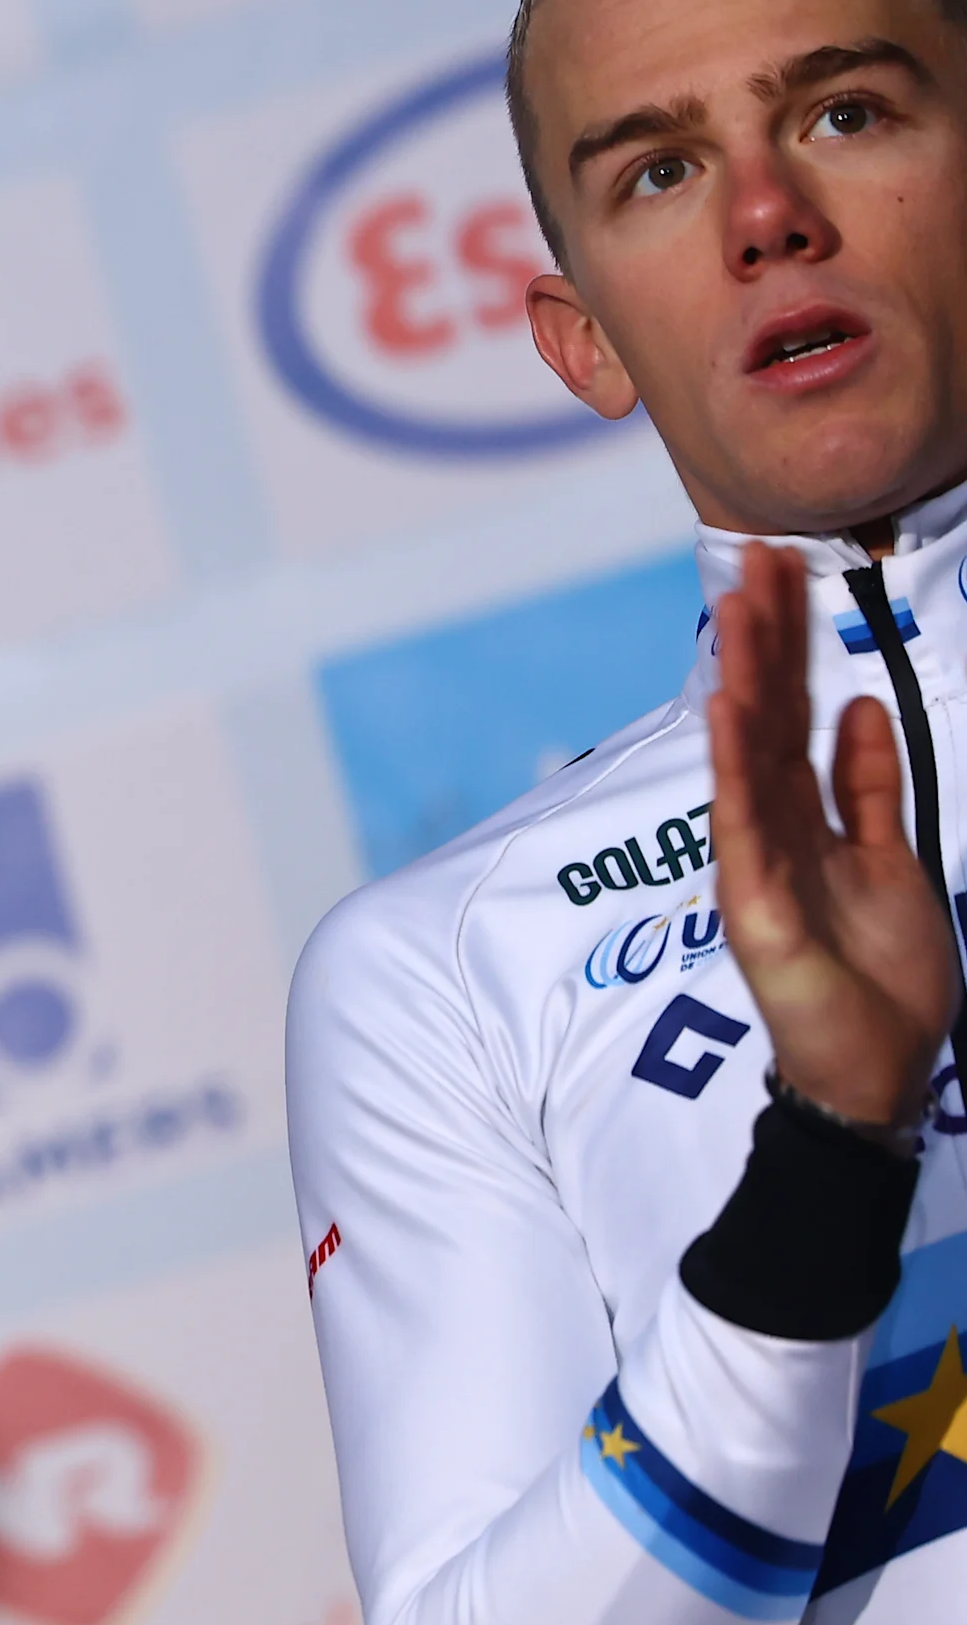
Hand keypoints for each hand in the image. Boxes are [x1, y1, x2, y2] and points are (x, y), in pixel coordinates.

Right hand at [709, 541, 959, 1128]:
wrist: (876, 1067)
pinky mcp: (756, 902)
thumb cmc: (881, 978)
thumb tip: (860, 709)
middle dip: (764, 636)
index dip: (793, 642)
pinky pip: (744, 821)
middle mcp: (775, 829)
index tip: (787, 571)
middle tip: (756, 556)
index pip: (794, 711)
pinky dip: (735, 762)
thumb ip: (871, 787)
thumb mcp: (893, 858)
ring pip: (748, 755)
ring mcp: (759, 862)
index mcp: (809, 817)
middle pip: (768, 715)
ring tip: (736, 611)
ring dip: (741, 679)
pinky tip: (731, 709)